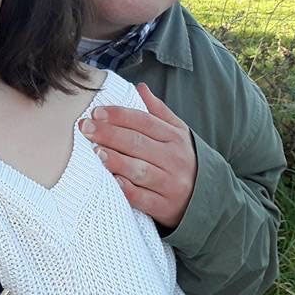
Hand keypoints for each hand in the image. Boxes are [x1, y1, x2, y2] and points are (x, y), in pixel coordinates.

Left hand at [80, 83, 195, 228]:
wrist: (208, 200)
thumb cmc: (184, 161)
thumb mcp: (179, 133)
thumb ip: (159, 112)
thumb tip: (141, 87)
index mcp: (175, 138)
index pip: (144, 122)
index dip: (120, 115)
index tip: (96, 111)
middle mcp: (174, 159)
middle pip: (138, 143)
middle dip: (109, 134)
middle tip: (86, 128)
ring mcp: (171, 184)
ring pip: (140, 170)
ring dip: (116, 160)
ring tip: (96, 151)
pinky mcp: (165, 207)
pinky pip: (143, 198)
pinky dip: (128, 190)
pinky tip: (113, 180)